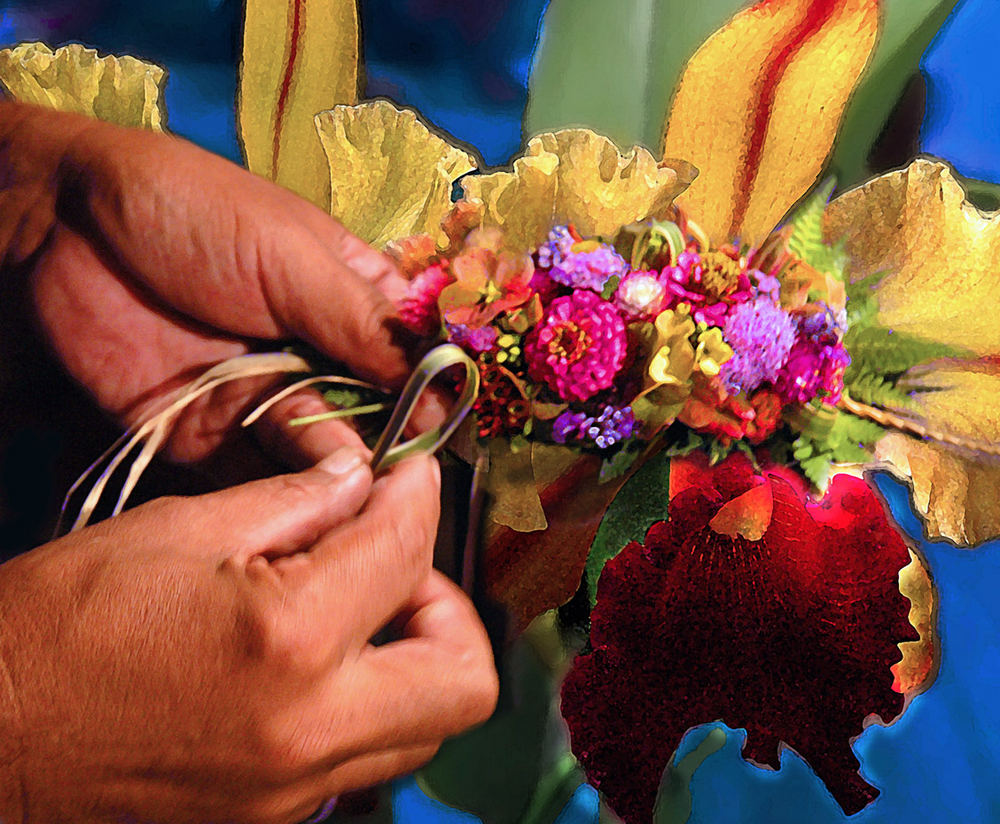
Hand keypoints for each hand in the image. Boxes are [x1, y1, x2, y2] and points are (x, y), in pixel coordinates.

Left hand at [0, 101, 430, 469]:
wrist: (62, 231)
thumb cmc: (196, 216)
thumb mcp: (293, 259)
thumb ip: (365, 327)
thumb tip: (446, 389)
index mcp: (352, 298)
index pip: (415, 355)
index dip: (437, 391)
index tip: (453, 426)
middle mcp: (321, 355)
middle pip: (378, 413)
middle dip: (394, 440)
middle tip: (409, 472)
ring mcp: (268, 396)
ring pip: (326, 448)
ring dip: (344, 465)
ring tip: (361, 478)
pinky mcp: (216, 434)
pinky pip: (263, 472)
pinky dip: (289, 488)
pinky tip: (314, 494)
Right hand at [0, 450, 497, 822]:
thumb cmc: (61, 624)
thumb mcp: (180, 529)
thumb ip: (296, 501)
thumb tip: (363, 479)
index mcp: (289, 640)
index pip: (407, 551)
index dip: (417, 495)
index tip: (406, 474)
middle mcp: (311, 731)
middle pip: (466, 680)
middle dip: (448, 604)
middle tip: (394, 561)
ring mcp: (296, 791)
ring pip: (426, 727)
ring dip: (418, 655)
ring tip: (357, 606)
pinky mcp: (275, 816)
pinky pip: (365, 755)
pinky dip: (369, 698)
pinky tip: (317, 656)